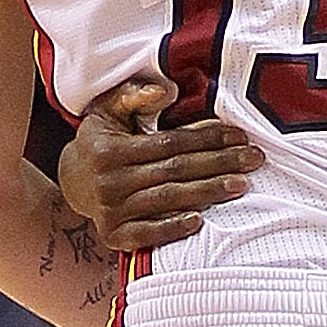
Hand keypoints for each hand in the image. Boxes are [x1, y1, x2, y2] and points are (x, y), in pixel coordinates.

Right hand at [52, 75, 263, 249]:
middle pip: (175, 171)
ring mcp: (111, 211)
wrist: (72, 181)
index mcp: (111, 150)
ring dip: (208, 193)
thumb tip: (166, 90)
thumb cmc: (101, 140)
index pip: (170, 143)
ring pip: (168, 199)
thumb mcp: (108, 110)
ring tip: (241, 185)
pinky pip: (147, 234)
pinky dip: (172, 229)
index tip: (240, 136)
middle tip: (254, 160)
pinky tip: (199, 221)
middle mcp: (110, 181)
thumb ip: (134, 95)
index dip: (207, 138)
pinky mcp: (114, 235)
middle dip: (219, 164)